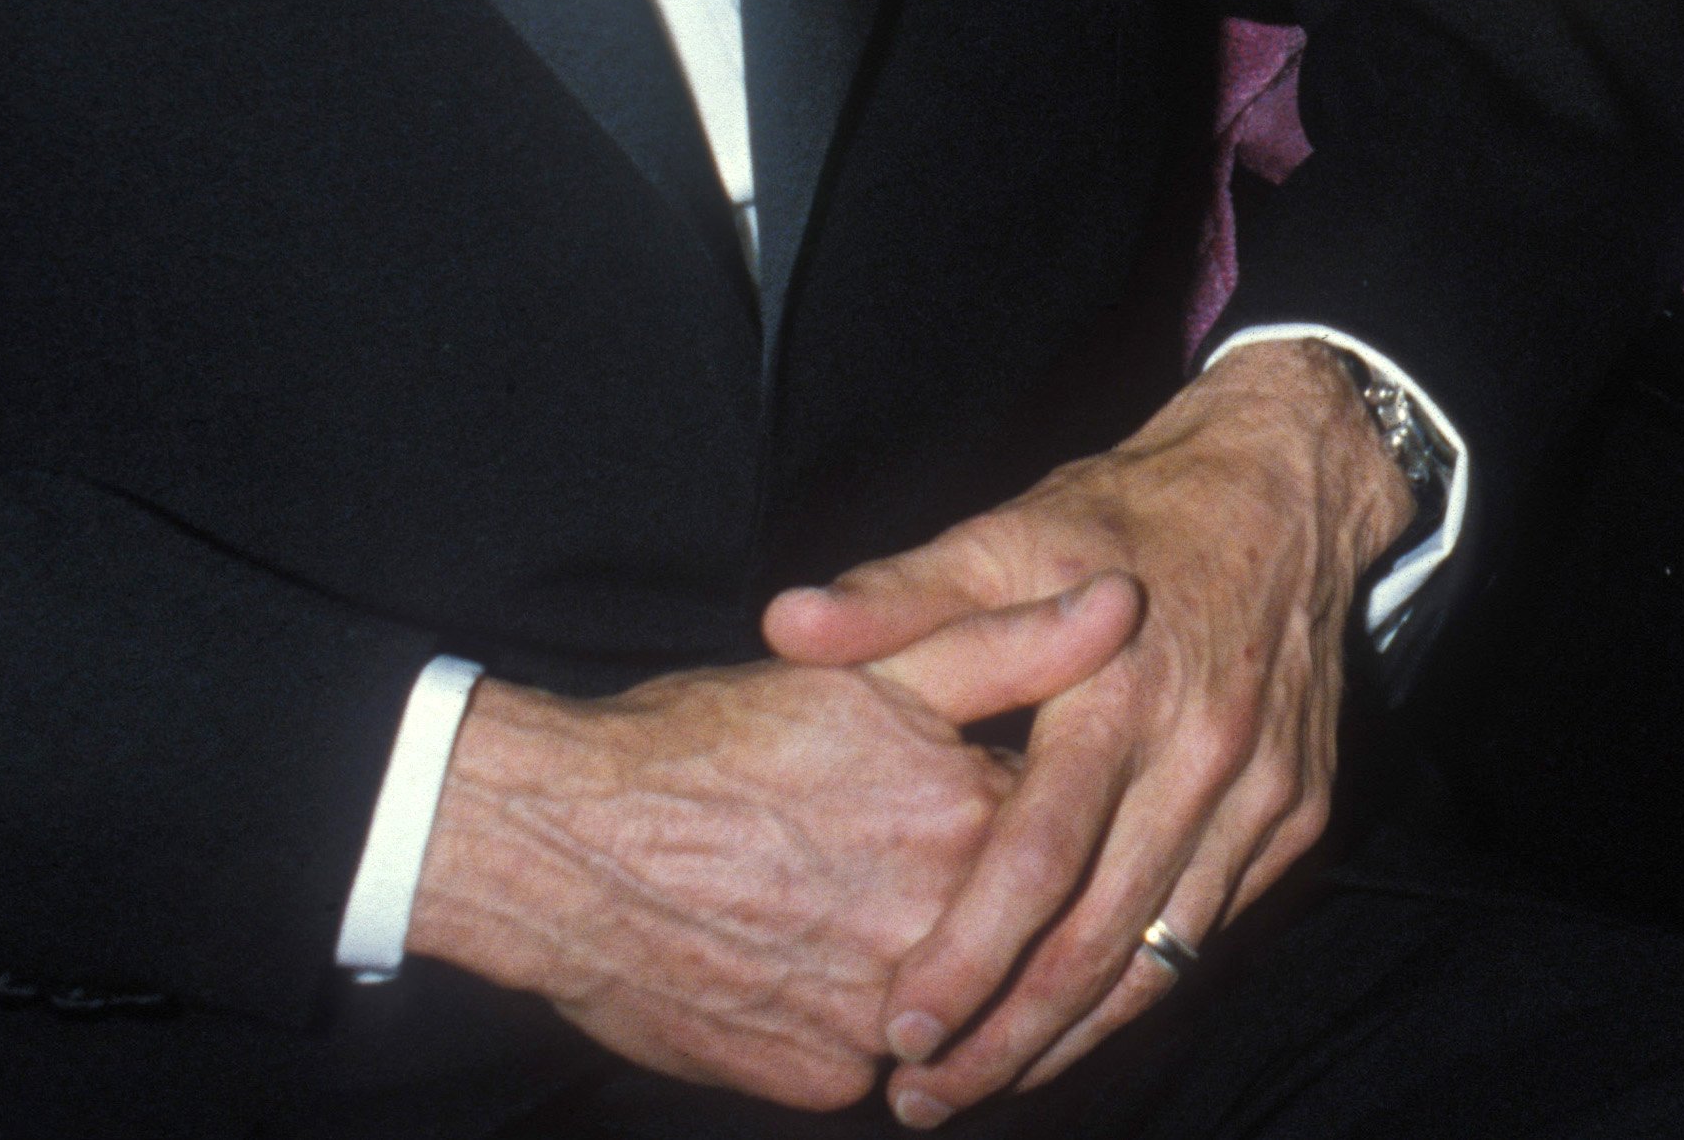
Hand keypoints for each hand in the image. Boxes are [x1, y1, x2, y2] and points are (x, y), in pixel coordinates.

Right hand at [403, 576, 1137, 1107]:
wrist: (559, 844)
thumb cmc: (709, 743)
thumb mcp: (872, 674)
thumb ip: (1013, 645)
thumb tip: (1124, 600)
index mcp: (971, 826)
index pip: (1053, 840)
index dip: (1009, 817)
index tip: (952, 803)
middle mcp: (942, 935)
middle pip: (997, 931)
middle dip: (956, 899)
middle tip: (873, 860)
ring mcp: (880, 1023)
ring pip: (936, 1004)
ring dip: (910, 969)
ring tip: (827, 905)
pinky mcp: (818, 1083)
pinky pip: (865, 1062)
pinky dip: (841, 1022)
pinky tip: (789, 961)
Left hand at [759, 340, 1414, 1125]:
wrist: (1287, 488)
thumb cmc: (1124, 518)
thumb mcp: (1008, 533)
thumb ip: (899, 596)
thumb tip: (783, 626)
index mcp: (1119, 691)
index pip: (1037, 855)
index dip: (969, 954)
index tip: (898, 1028)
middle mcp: (1202, 753)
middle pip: (1102, 937)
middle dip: (1009, 1036)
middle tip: (922, 1100)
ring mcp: (1263, 794)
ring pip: (1164, 955)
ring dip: (1073, 1035)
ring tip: (983, 1086)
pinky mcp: (1298, 815)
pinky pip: (1211, 929)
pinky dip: (1140, 985)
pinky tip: (1075, 1020)